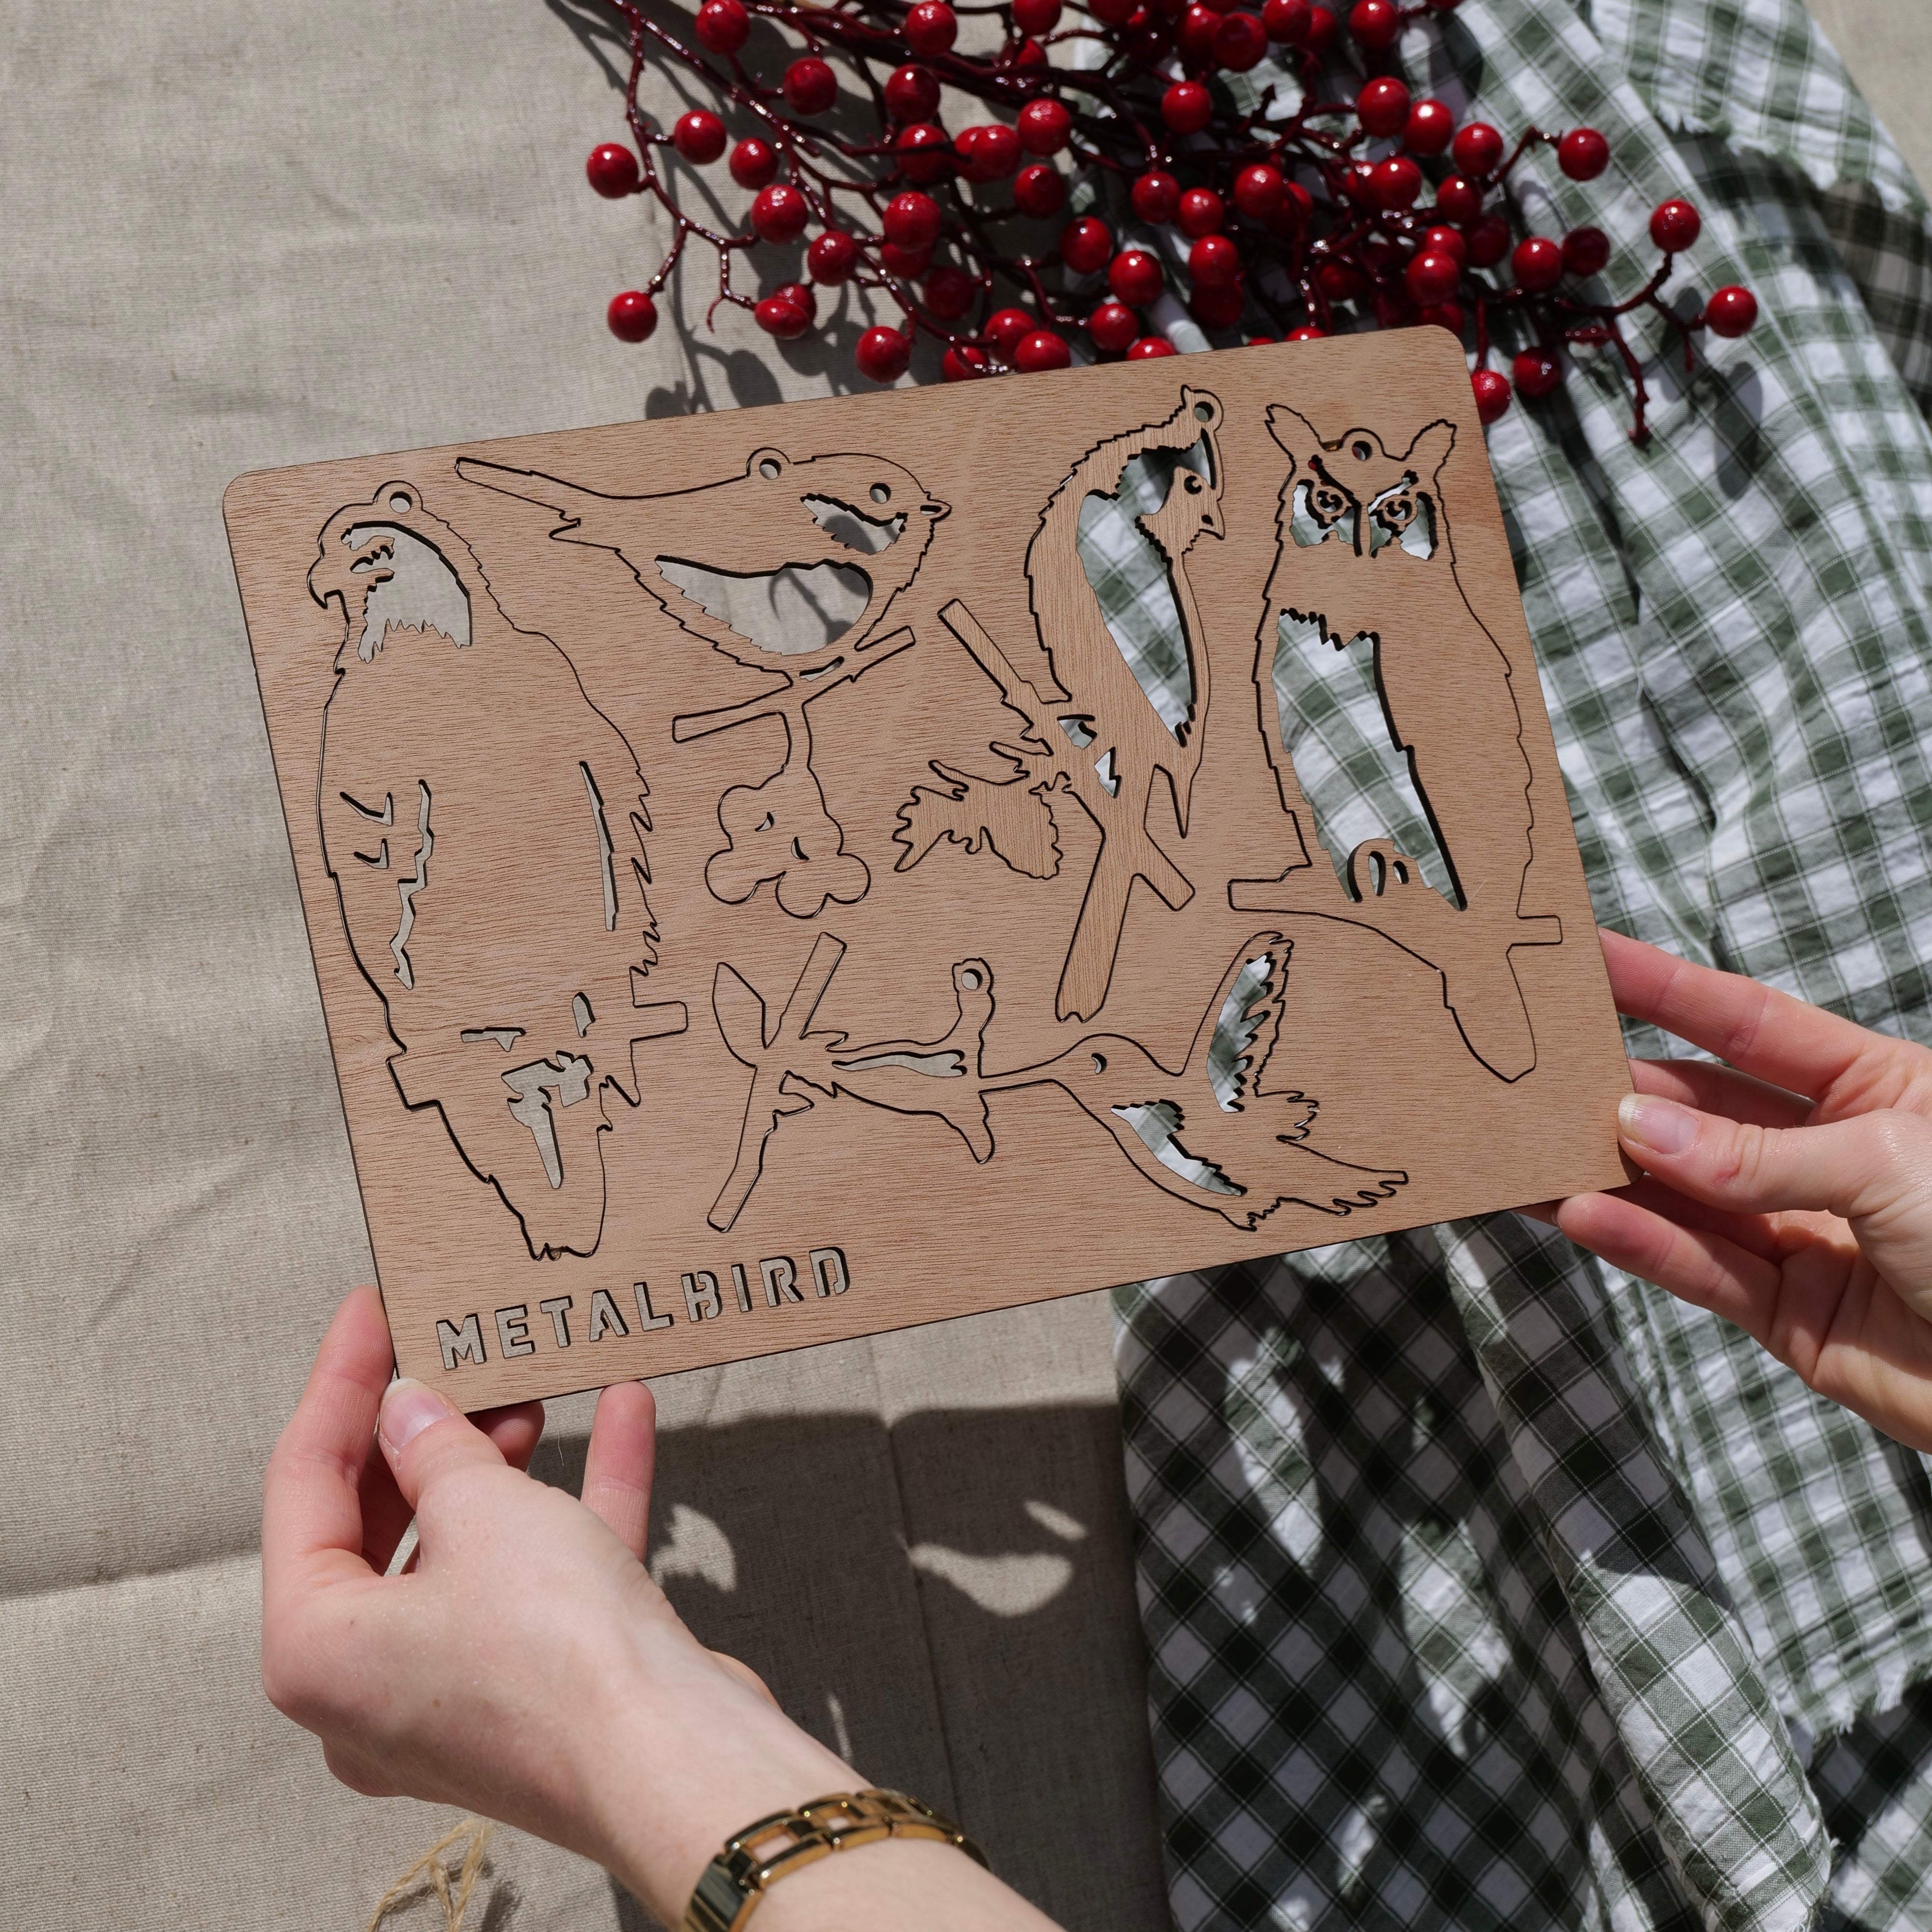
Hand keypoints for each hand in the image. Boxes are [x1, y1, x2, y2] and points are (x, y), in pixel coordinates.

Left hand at [261, 1288, 1056, 1930]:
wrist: (676, 1758)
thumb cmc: (558, 1654)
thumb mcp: (484, 1508)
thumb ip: (436, 1448)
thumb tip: (409, 1412)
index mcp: (316, 1650)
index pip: (304, 1484)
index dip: (341, 1381)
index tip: (373, 1308)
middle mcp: (373, 1684)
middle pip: (381, 1520)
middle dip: (428, 1425)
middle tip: (453, 1343)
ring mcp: (462, 1690)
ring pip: (468, 1548)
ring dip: (506, 1459)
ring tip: (532, 1380)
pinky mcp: (543, 1687)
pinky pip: (547, 1577)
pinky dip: (579, 1499)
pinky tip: (622, 1414)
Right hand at [1546, 930, 1931, 1451]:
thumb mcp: (1888, 1161)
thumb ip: (1754, 1153)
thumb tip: (1634, 1129)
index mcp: (1874, 1085)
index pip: (1746, 1021)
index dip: (1665, 987)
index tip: (1587, 957)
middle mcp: (1829, 1152)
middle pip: (1700, 1109)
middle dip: (1618, 1091)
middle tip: (1532, 1072)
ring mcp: (1803, 1232)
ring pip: (1684, 1193)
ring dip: (1606, 1174)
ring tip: (1524, 1153)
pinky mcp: (1788, 1314)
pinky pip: (1700, 1269)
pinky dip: (1640, 1245)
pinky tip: (1582, 1216)